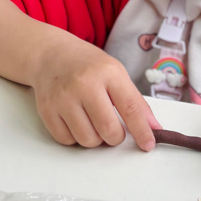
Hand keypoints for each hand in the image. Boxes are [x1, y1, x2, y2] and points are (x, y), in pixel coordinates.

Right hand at [29, 32, 160, 150]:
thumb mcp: (116, 73)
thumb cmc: (88, 66)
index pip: (131, 108)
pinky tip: (76, 121)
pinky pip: (67, 140)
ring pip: (88, 140)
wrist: (51, 55)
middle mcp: (84, 84)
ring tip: (92, 121)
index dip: (142, 131)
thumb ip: (135, 102)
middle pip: (109, 130)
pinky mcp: (46, 110)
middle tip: (113, 128)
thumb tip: (153, 129)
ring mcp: (63, 97)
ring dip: (95, 138)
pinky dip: (75, 137)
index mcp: (108, 72)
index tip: (148, 145)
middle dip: (115, 137)